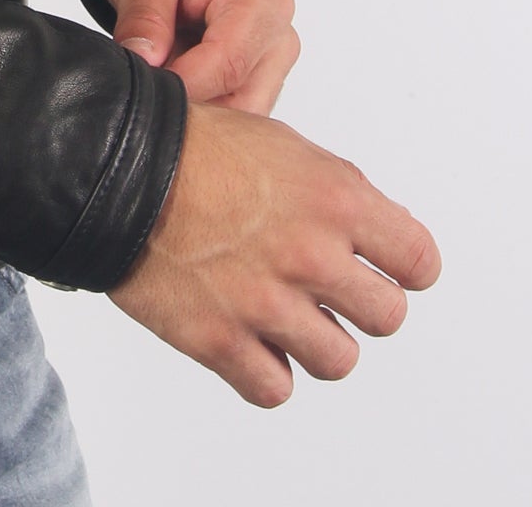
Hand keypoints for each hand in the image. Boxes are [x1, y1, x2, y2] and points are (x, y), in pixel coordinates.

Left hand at [92, 0, 298, 112]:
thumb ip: (145, 17)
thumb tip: (145, 61)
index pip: (228, 67)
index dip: (182, 86)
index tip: (143, 90)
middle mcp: (277, 30)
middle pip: (243, 99)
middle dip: (193, 103)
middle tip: (146, 90)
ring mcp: (271, 53)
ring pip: (241, 109)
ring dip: (198, 103)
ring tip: (157, 75)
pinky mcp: (258, 67)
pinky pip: (234, 102)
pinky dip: (202, 99)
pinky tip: (172, 76)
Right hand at [110, 99, 440, 405]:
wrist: (113, 165)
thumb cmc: (192, 144)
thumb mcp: (281, 142)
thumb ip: (335, 190)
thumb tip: (376, 229)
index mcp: (334, 197)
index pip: (418, 261)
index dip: (402, 267)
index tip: (383, 268)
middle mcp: (311, 254)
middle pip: (386, 317)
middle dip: (359, 305)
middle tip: (325, 291)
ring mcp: (268, 303)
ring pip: (338, 361)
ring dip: (314, 341)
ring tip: (282, 315)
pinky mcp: (222, 342)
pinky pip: (275, 389)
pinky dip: (263, 371)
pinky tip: (246, 338)